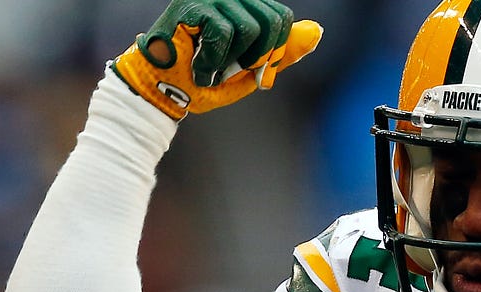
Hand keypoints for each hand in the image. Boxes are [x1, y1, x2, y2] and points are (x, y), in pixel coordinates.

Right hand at [111, 0, 322, 119]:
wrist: (163, 92)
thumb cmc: (205, 78)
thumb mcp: (253, 67)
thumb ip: (283, 50)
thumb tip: (317, 31)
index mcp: (245, 4)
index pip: (282, 17)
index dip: (275, 50)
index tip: (253, 69)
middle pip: (273, 20)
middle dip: (259, 56)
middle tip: (233, 69)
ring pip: (251, 28)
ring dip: (233, 60)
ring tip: (211, 67)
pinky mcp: (192, 4)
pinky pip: (224, 34)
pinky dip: (213, 61)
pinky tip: (198, 68)